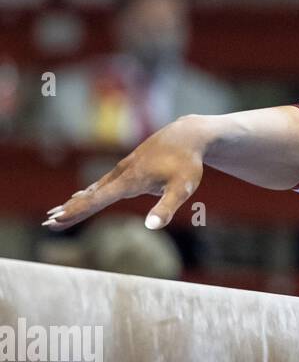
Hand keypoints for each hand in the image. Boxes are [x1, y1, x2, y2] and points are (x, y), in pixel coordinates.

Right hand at [42, 116, 208, 231]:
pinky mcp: (129, 166)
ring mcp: (124, 169)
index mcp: (130, 181)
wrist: (188, 134)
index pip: (98, 200)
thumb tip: (151, 226)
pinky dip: (90, 191)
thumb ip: (166, 208)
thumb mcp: (182, 188)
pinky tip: (82, 194)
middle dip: (70, 210)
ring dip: (76, 202)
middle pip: (91, 195)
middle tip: (48, 223)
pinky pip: (104, 182)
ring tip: (58, 213)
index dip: (77, 210)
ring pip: (95, 188)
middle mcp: (122, 174)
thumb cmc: (187, 163)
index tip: (57, 220)